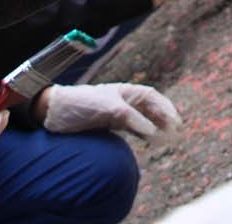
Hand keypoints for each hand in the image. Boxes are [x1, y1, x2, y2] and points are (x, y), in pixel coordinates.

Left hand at [36, 83, 180, 139]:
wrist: (54, 113)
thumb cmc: (81, 104)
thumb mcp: (109, 109)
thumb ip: (132, 118)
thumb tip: (154, 132)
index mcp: (123, 91)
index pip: (151, 97)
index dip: (165, 108)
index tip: (176, 121)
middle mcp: (121, 100)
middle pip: (149, 108)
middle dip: (164, 118)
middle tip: (177, 131)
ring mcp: (115, 112)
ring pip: (142, 118)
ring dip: (155, 127)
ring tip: (167, 138)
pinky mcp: (107, 124)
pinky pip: (131, 128)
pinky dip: (142, 134)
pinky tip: (148, 141)